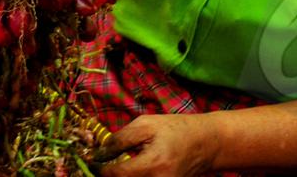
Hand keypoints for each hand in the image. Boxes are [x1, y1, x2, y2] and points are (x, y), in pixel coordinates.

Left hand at [99, 114, 218, 176]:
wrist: (206, 143)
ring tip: (113, 167)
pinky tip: (127, 170)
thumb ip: (120, 139)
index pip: (117, 174)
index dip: (99, 169)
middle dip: (109, 175)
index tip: (90, 161)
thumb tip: (98, 153)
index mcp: (154, 164)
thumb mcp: (146, 125)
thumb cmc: (176, 129)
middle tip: (99, 165)